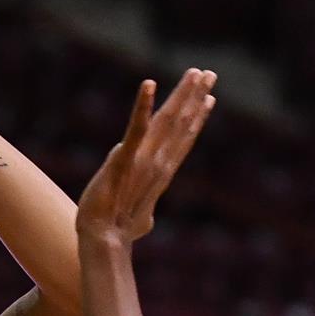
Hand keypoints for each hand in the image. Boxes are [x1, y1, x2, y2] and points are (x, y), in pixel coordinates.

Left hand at [77, 70, 216, 243]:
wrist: (103, 243)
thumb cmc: (118, 233)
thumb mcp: (139, 219)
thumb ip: (144, 210)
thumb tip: (147, 221)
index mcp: (161, 174)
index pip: (183, 141)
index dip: (197, 119)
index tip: (209, 99)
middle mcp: (158, 164)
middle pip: (181, 124)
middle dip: (195, 97)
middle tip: (210, 74)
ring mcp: (143, 161)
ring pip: (167, 121)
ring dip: (181, 95)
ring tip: (195, 73)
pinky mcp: (123, 159)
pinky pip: (135, 128)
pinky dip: (142, 106)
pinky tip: (149, 84)